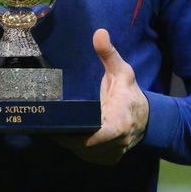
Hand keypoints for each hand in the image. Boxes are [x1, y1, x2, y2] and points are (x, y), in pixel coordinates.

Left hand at [55, 28, 148, 165]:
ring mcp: (109, 154)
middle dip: (65, 132)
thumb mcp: (122, 71)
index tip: (62, 125)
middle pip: (83, 144)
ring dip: (65, 139)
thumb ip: (109, 54)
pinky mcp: (104, 159)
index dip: (83, 134)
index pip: (102, 135)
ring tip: (47, 123)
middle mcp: (115, 143)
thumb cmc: (130, 93)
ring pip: (80, 151)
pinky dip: (72, 144)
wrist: (146, 119)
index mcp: (120, 122)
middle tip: (44, 117)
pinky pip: (83, 154)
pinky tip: (59, 131)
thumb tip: (99, 32)